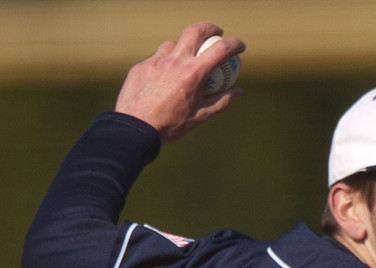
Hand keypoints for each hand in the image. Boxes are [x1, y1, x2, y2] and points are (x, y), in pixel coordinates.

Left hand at [115, 22, 244, 143]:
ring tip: (184, 63)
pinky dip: (164, 65)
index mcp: (193, 74)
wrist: (135, 130)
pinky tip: (162, 80)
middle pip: (195, 31)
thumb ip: (221, 102)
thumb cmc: (170, 127)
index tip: (240, 46)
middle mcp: (175, 61)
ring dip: (182, 49)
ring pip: (173, 44)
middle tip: (215, 33)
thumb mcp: (199, 117)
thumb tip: (238, 91)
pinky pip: (156, 59)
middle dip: (209, 28)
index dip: (234, 45)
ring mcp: (156, 61)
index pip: (220, 50)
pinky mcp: (141, 66)